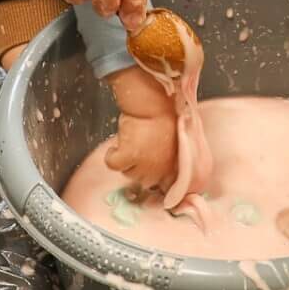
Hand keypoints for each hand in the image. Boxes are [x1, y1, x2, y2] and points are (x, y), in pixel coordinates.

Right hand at [103, 68, 176, 191]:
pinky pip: (113, 165)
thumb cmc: (167, 115)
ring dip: (126, 161)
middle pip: (143, 180)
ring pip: (127, 173)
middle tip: (139, 148)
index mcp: (176, 168)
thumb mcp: (177, 141)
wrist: (156, 102)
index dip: (156, 177)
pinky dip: (111, 155)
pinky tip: (117, 144)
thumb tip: (162, 165)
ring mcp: (145, 166)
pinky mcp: (128, 157)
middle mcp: (161, 171)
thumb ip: (172, 158)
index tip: (150, 168)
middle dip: (139, 166)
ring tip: (130, 141)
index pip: (167, 187)